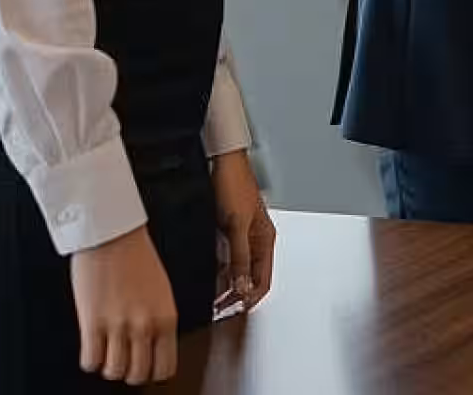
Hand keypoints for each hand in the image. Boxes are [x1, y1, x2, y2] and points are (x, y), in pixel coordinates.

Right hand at [70, 223, 177, 384]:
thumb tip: (153, 343)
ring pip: (114, 372)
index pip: (165, 367)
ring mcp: (118, 325)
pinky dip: (90, 359)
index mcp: (166, 316)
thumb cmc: (136, 254)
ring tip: (107, 351)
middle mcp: (144, 324)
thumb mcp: (161, 288)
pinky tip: (92, 345)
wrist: (112, 233)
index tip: (146, 368)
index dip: (153, 372)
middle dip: (129, 371)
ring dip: (108, 366)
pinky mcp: (92, 322)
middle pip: (137, 375)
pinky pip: (90, 361)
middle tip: (124, 359)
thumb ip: (158, 317)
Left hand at [210, 150, 275, 315]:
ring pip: (238, 271)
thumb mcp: (237, 225)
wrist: (222, 161)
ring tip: (211, 297)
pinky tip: (207, 278)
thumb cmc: (234, 183)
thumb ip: (240, 258)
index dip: (249, 300)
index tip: (231, 312)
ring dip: (226, 286)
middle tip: (218, 310)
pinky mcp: (228, 232)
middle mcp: (257, 240)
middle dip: (236, 296)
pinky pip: (227, 261)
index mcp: (266, 239)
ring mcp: (242, 236)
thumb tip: (242, 287)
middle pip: (251, 279)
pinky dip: (219, 273)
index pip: (264, 281)